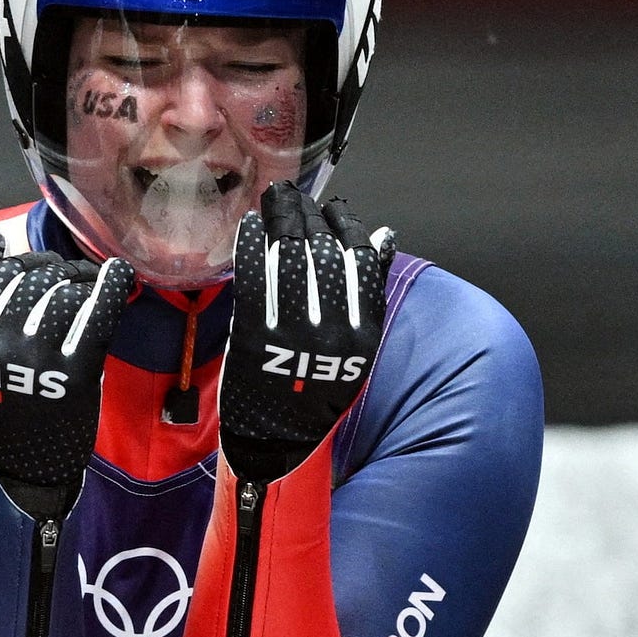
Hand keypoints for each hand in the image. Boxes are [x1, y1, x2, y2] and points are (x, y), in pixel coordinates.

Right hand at [0, 233, 135, 517]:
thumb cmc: (8, 406)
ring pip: (68, 293)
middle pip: (40, 279)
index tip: (52, 270)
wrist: (26, 469)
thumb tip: (0, 240)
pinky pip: (97, 315)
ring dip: (88, 281)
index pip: (4, 273)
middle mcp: (0, 344)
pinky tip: (122, 276)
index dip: (34, 263)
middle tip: (82, 278)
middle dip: (65, 270)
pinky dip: (113, 288)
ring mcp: (37, 358)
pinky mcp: (73, 373)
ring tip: (97, 286)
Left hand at [219, 182, 395, 480]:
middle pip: (323, 252)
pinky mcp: (255, 340)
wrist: (276, 443)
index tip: (334, 207)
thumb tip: (385, 236)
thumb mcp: (354, 347)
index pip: (362, 261)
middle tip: (295, 193)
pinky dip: (253, 247)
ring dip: (282, 221)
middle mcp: (333, 334)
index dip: (347, 226)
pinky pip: (254, 280)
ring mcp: (293, 337)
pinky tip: (252, 227)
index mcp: (363, 335)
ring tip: (276, 200)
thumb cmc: (314, 391)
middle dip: (308, 214)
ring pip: (291, 260)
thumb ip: (367, 293)